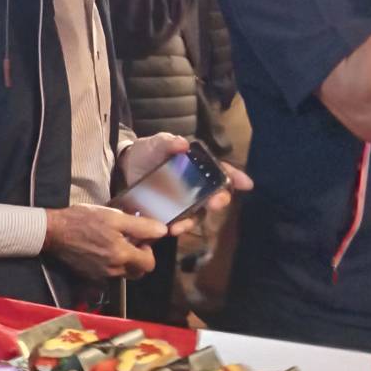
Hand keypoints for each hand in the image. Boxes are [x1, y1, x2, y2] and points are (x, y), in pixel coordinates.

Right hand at [43, 204, 166, 279]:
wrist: (53, 232)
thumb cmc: (83, 220)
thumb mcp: (114, 217)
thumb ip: (141, 226)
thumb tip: (162, 231)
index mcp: (122, 255)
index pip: (149, 264)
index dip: (148, 251)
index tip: (139, 240)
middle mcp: (114, 270)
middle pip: (137, 272)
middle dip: (138, 259)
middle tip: (128, 243)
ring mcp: (101, 275)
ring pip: (123, 273)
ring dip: (124, 262)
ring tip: (113, 244)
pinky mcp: (90, 276)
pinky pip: (108, 274)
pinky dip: (110, 265)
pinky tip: (100, 250)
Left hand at [117, 133, 253, 234]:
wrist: (124, 166)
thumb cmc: (148, 151)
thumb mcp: (156, 143)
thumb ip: (168, 142)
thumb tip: (182, 144)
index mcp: (199, 167)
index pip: (222, 171)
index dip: (236, 177)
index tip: (246, 184)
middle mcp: (196, 186)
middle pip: (215, 196)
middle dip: (219, 200)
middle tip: (215, 203)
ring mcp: (184, 201)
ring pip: (197, 214)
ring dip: (192, 221)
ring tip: (182, 224)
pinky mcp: (169, 212)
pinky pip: (178, 223)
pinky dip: (176, 227)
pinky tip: (170, 228)